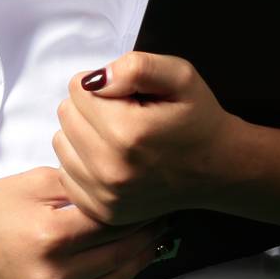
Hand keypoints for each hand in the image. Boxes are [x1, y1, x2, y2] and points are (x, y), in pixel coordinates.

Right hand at [0, 167, 173, 278]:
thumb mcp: (32, 182)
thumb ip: (80, 187)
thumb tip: (121, 190)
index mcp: (51, 234)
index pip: (116, 224)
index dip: (142, 212)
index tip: (158, 202)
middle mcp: (51, 276)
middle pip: (120, 258)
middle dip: (146, 238)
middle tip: (162, 223)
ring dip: (133, 267)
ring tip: (147, 246)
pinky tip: (117, 274)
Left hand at [52, 50, 234, 225]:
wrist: (217, 168)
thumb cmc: (197, 118)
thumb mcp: (179, 75)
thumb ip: (136, 67)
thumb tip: (94, 80)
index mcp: (127, 132)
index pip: (78, 88)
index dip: (104, 85)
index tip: (130, 97)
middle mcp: (111, 169)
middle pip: (66, 114)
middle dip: (91, 107)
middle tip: (126, 115)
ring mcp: (105, 195)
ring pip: (61, 143)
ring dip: (84, 134)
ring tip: (119, 137)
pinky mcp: (102, 211)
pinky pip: (66, 173)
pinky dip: (83, 162)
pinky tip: (113, 160)